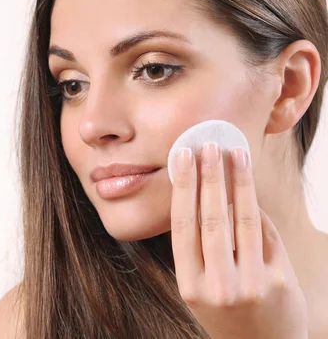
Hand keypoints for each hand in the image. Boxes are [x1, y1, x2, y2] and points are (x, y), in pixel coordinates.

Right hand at [170, 143, 307, 338]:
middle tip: (208, 145)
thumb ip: (197, 251)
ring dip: (238, 181)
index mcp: (190, 285)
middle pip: (212, 217)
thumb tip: (199, 195)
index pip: (183, 225)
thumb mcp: (199, 290)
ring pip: (243, 220)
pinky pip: (266, 234)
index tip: (181, 157)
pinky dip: (257, 209)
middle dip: (210, 176)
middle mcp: (218, 285)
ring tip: (235, 154)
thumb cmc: (226, 315)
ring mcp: (252, 283)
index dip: (182, 187)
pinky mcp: (280, 281)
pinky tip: (250, 187)